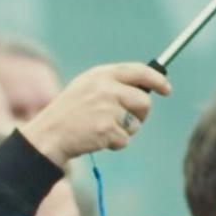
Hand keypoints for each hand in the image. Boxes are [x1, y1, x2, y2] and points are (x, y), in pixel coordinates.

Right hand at [21, 62, 171, 165]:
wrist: (48, 135)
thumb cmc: (68, 114)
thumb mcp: (86, 88)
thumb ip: (112, 84)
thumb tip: (145, 89)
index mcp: (101, 74)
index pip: (139, 71)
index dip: (157, 80)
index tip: (167, 89)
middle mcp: (105, 88)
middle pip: (144, 101)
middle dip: (141, 115)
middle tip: (128, 121)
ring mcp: (106, 108)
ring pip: (136, 123)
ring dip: (125, 131)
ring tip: (102, 130)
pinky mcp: (106, 128)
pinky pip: (125, 140)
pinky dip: (115, 144)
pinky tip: (97, 139)